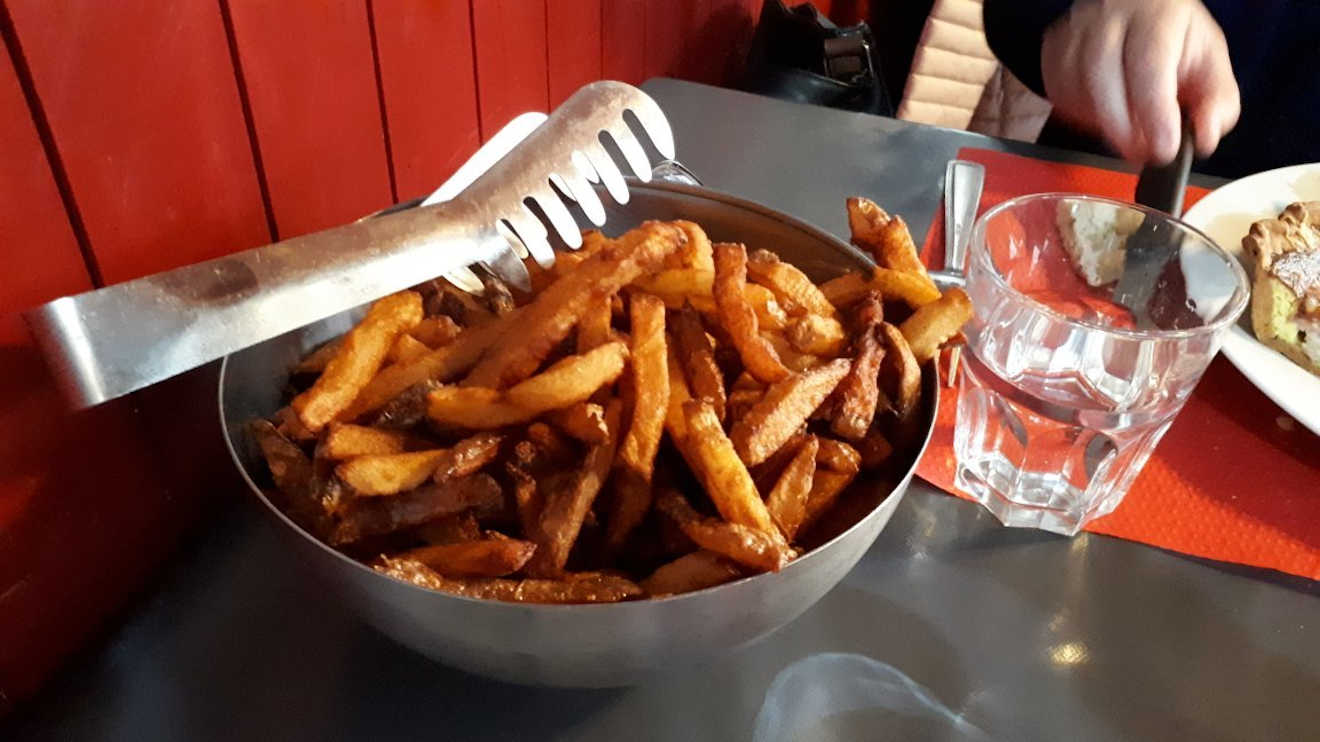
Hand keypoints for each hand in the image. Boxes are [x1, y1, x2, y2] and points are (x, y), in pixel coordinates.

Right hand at [1041, 0, 1239, 162]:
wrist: (1139, 11)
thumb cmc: (1173, 40)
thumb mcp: (1211, 65)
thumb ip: (1218, 104)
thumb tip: (1205, 135)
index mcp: (1157, 17)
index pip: (1148, 63)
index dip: (1153, 112)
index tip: (1163, 148)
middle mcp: (1110, 18)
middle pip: (1100, 74)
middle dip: (1121, 127)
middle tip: (1140, 153)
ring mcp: (1076, 32)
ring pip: (1073, 87)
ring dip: (1098, 124)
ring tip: (1125, 134)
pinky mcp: (1054, 49)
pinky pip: (1057, 93)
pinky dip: (1078, 116)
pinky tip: (1101, 118)